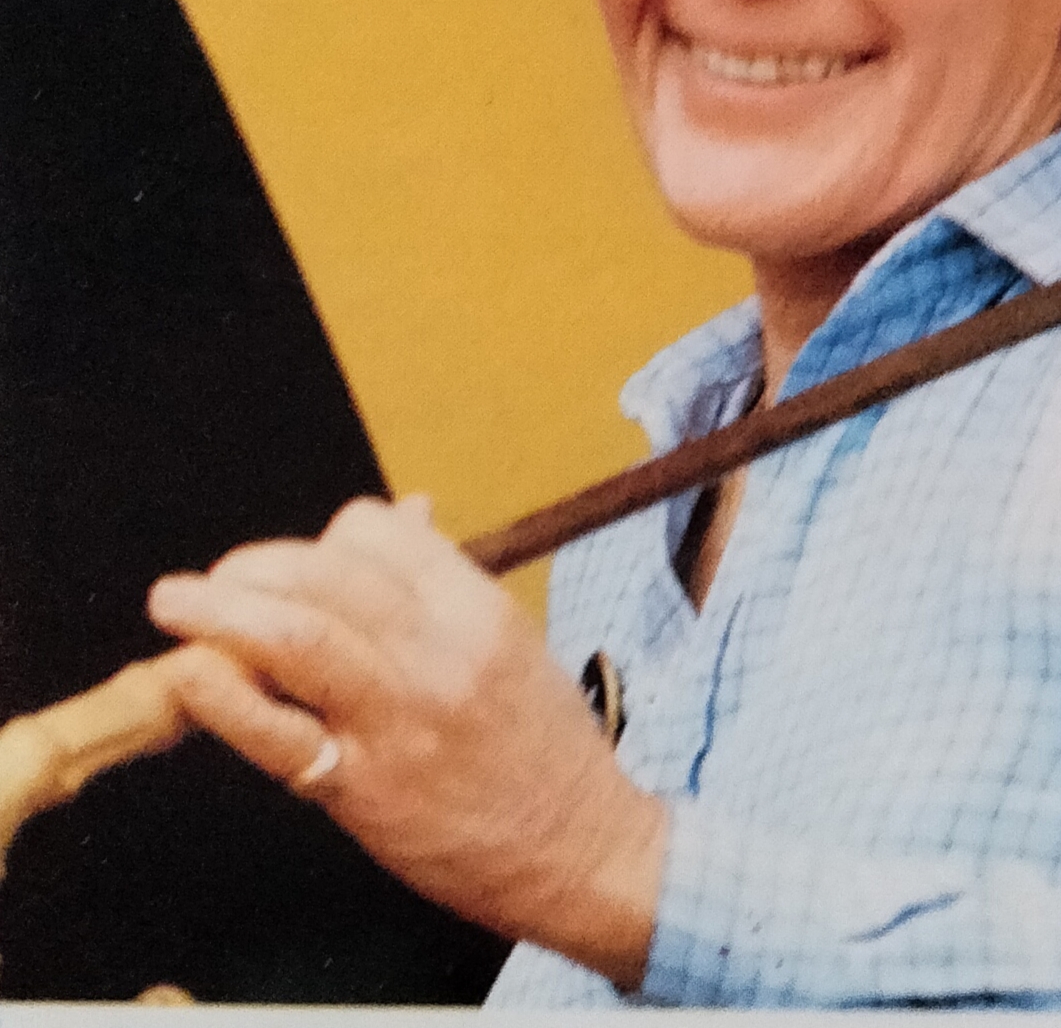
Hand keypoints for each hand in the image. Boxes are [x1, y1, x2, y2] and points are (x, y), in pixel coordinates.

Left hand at [146, 495, 664, 988]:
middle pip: (328, 575)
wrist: (580, 848)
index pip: (379, 534)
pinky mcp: (364, 787)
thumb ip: (448, 588)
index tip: (298, 567)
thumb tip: (404, 515)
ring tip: (176, 604)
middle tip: (218, 583)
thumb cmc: (545, 749)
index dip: (323, 541)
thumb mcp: (513, 646)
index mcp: (479, 610)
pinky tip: (190, 674)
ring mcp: (400, 719)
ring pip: (299, 638)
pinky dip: (222, 696)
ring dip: (221, 611)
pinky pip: (278, 733)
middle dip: (256, 567)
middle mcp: (441, 653)